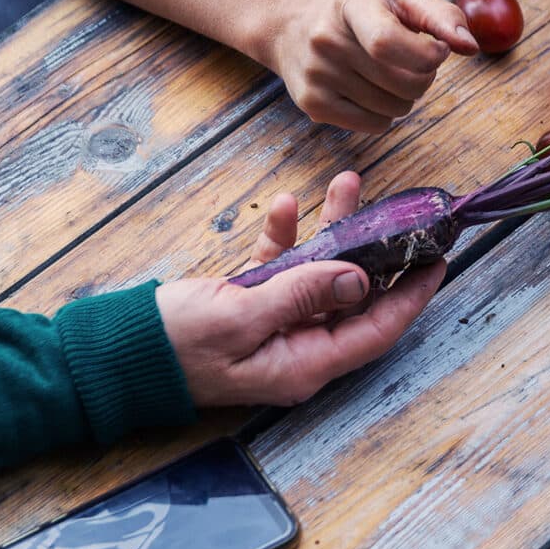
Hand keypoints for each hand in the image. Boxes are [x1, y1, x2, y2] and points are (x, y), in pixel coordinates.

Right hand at [158, 172, 443, 407]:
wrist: (110, 352)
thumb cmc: (171, 345)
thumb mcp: (241, 316)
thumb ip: (302, 294)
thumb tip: (361, 281)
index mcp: (304, 364)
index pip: (377, 329)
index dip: (412, 295)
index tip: (439, 260)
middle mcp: (298, 348)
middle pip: (355, 295)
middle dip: (376, 247)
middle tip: (401, 209)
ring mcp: (275, 326)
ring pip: (322, 273)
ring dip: (334, 229)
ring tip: (346, 184)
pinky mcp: (250, 305)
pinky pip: (282, 267)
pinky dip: (286, 237)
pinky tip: (286, 205)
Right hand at [266, 0, 477, 132]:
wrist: (293, 24)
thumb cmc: (361, 10)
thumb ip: (443, 16)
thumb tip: (470, 47)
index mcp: (352, 3)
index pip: (387, 41)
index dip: (427, 55)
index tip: (439, 50)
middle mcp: (326, 39)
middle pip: (406, 83)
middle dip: (424, 76)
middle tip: (412, 60)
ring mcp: (316, 74)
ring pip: (395, 108)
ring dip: (405, 95)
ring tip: (387, 72)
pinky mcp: (312, 104)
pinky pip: (375, 126)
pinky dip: (386, 114)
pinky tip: (371, 89)